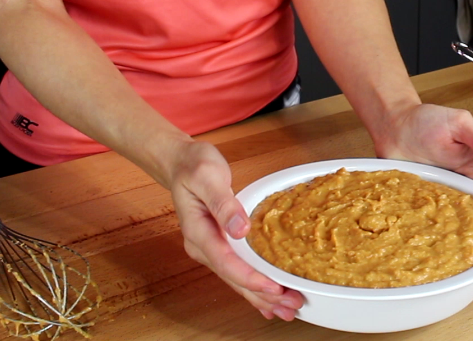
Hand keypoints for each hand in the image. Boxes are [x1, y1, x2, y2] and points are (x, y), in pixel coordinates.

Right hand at [168, 140, 302, 319]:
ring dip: (260, 296)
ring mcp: (210, 248)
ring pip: (236, 279)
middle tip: (291, 305)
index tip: (273, 287)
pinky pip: (237, 271)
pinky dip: (253, 286)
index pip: (226, 262)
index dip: (250, 278)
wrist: (181, 162)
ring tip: (287, 309)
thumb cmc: (194, 166)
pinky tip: (268, 300)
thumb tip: (239, 229)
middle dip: (262, 295)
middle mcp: (202, 246)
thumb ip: (223, 203)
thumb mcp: (207, 176)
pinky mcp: (219, 246)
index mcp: (198, 231)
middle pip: (233, 278)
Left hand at [373, 104, 472, 226]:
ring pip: (460, 217)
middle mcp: (460, 183)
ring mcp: (440, 192)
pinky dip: (437, 228)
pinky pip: (431, 215)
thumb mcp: (460, 123)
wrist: (393, 123)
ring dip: (470, 231)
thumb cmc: (428, 119)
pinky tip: (442, 242)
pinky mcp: (419, 198)